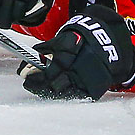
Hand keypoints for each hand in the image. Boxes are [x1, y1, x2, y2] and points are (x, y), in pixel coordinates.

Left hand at [19, 4, 134, 99]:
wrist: (109, 42)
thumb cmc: (81, 38)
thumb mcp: (63, 39)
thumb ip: (47, 49)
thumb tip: (29, 60)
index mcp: (69, 55)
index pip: (46, 72)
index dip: (33, 77)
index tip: (24, 77)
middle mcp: (77, 69)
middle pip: (53, 85)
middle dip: (39, 86)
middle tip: (29, 84)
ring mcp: (86, 80)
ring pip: (63, 93)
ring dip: (48, 92)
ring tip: (40, 89)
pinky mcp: (93, 89)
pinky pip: (74, 95)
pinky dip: (63, 95)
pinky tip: (54, 92)